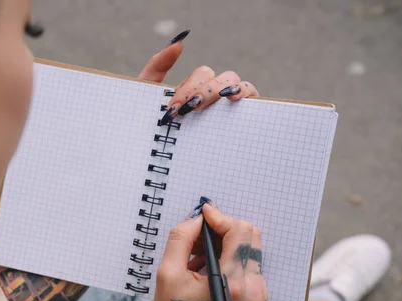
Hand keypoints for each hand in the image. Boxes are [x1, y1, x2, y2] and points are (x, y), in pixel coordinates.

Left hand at [136, 31, 258, 125]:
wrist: (156, 161)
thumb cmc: (151, 128)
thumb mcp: (148, 93)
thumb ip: (159, 64)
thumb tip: (180, 40)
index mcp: (197, 90)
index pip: (204, 75)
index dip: (191, 87)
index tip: (175, 107)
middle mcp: (216, 97)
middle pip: (222, 79)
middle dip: (206, 91)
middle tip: (188, 110)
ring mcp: (229, 110)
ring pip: (239, 87)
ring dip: (227, 91)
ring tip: (219, 100)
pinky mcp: (240, 124)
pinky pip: (252, 103)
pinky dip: (247, 96)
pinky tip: (234, 100)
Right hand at [148, 203, 267, 300]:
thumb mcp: (167, 274)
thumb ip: (181, 239)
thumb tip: (197, 218)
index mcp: (234, 283)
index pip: (240, 232)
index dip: (220, 217)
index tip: (202, 213)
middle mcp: (254, 287)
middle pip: (249, 235)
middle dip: (222, 229)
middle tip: (196, 239)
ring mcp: (260, 292)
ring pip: (248, 246)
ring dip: (223, 243)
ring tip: (195, 259)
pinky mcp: (258, 294)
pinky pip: (247, 260)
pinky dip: (227, 256)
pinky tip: (205, 269)